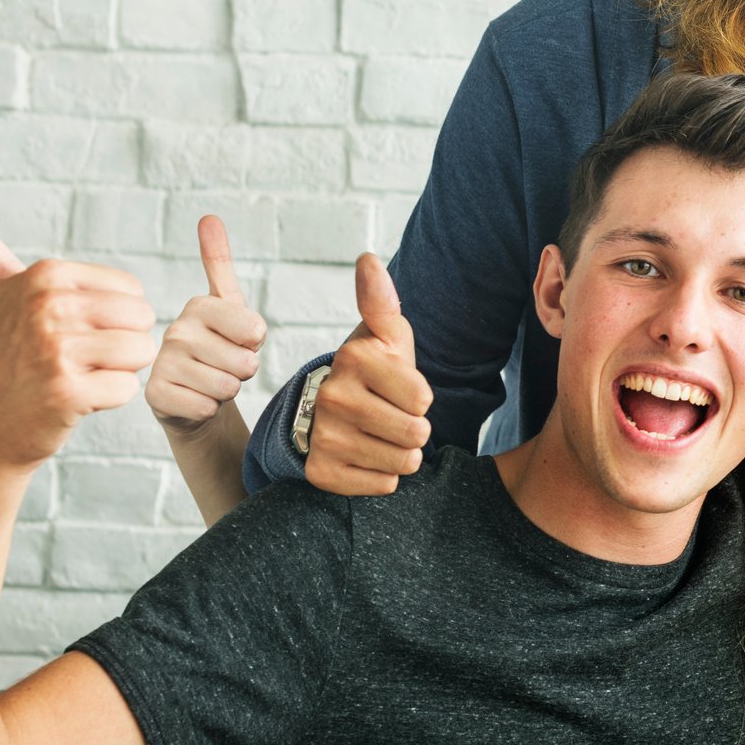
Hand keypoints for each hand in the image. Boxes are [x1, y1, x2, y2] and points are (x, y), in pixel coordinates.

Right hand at [0, 191, 155, 471]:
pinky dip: (107, 399)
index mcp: (46, 275)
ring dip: (116, 371)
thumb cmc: (9, 354)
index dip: (111, 317)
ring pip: (140, 352)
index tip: (68, 330)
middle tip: (74, 358)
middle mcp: (48, 306)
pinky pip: (127, 388)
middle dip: (118, 344)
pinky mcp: (66, 392)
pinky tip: (73, 401)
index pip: (133, 291)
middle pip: (142, 320)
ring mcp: (56, 349)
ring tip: (75, 375)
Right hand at [145, 216, 266, 436]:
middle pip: (244, 362)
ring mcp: (162, 363)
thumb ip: (220, 264)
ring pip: (226, 387)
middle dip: (243, 371)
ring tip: (209, 382)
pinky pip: (206, 408)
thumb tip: (208, 217)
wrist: (191, 396)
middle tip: (224, 366)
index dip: (256, 343)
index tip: (240, 340)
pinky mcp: (155, 395)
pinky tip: (194, 399)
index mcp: (199, 306)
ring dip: (226, 391)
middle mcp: (175, 330)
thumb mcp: (229, 307)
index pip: (254, 329)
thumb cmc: (217, 349)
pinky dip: (208, 409)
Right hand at [303, 254, 432, 496]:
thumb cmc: (372, 370)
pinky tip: (366, 454)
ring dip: (402, 452)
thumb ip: (382, 300)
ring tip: (382, 434)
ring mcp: (324, 437)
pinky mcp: (322, 472)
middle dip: (415, 428)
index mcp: (354, 360)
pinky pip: (383, 485)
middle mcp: (333, 397)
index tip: (400, 389)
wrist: (328, 410)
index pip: (423, 400)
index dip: (420, 398)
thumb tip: (368, 260)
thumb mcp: (384, 334)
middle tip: (394, 415)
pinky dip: (383, 475)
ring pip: (402, 462)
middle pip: (415, 433)